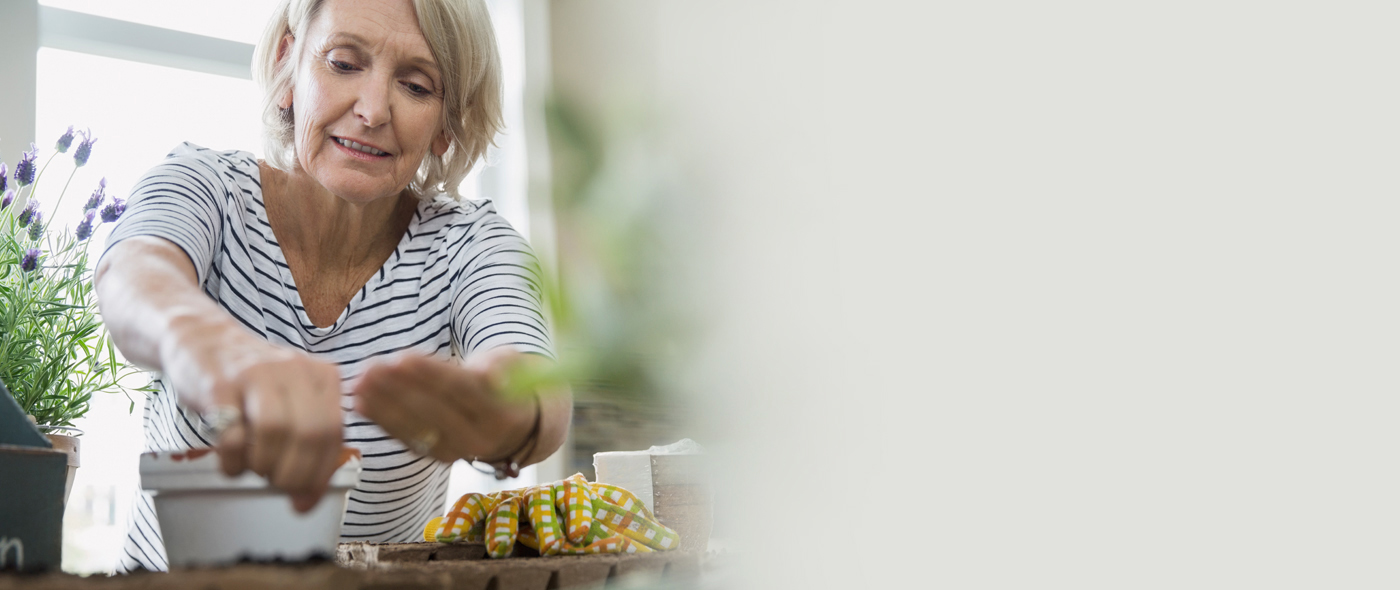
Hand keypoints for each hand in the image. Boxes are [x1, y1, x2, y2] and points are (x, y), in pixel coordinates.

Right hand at [161, 314, 343, 512]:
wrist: (203, 340)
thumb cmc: (251, 381)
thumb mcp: (291, 400)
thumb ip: (307, 441)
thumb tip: (307, 499)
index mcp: (322, 376)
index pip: (334, 433)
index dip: (320, 474)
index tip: (304, 500)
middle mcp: (295, 370)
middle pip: (309, 434)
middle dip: (294, 474)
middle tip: (276, 484)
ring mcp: (256, 373)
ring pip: (274, 431)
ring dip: (263, 465)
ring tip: (252, 468)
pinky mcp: (219, 384)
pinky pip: (231, 433)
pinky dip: (232, 460)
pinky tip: (230, 462)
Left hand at [350, 347, 537, 463]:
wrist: (519, 426)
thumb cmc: (507, 383)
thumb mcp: (513, 365)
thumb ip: (499, 365)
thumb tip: (486, 373)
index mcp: (501, 411)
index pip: (461, 390)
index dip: (430, 375)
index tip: (401, 358)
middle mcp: (480, 437)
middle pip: (434, 410)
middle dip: (398, 388)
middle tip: (371, 368)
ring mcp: (457, 451)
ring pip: (415, 427)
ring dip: (383, 405)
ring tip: (358, 383)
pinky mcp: (437, 456)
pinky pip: (406, 438)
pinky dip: (382, 420)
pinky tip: (360, 403)